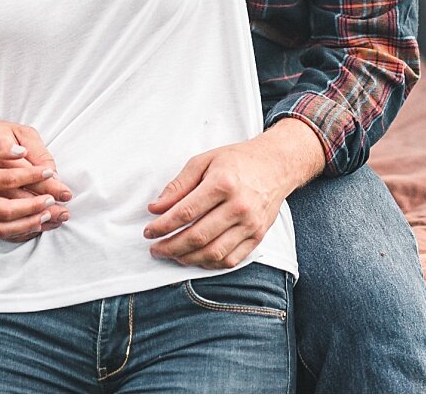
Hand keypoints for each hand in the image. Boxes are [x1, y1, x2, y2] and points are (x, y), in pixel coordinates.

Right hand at [0, 130, 69, 241]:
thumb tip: (22, 153)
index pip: (7, 179)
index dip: (31, 176)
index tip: (49, 172)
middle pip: (6, 211)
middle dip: (33, 207)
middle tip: (52, 201)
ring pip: (3, 229)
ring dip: (28, 224)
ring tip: (47, 215)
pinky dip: (17, 232)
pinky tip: (32, 225)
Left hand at [144, 126, 319, 268]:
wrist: (276, 165)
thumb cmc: (237, 161)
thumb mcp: (203, 161)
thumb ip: (178, 185)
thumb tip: (156, 208)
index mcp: (222, 183)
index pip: (185, 212)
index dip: (162, 226)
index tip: (149, 231)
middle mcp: (238, 206)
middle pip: (197, 237)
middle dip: (171, 247)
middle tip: (155, 249)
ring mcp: (250, 224)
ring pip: (213, 253)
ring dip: (188, 259)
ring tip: (173, 255)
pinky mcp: (258, 236)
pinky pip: (231, 260)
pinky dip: (210, 264)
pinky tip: (196, 258)